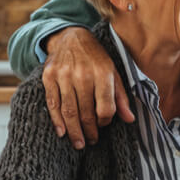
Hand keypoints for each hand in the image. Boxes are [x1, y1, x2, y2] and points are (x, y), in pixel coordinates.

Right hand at [42, 27, 134, 148]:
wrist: (70, 37)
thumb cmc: (96, 58)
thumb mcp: (113, 72)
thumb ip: (121, 96)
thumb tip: (130, 119)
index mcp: (102, 73)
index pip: (106, 107)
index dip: (105, 121)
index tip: (103, 125)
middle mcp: (83, 74)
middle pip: (86, 112)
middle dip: (90, 131)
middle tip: (91, 141)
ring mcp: (64, 75)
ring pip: (69, 111)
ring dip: (74, 131)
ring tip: (79, 143)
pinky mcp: (49, 77)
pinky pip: (53, 104)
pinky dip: (57, 121)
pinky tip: (62, 132)